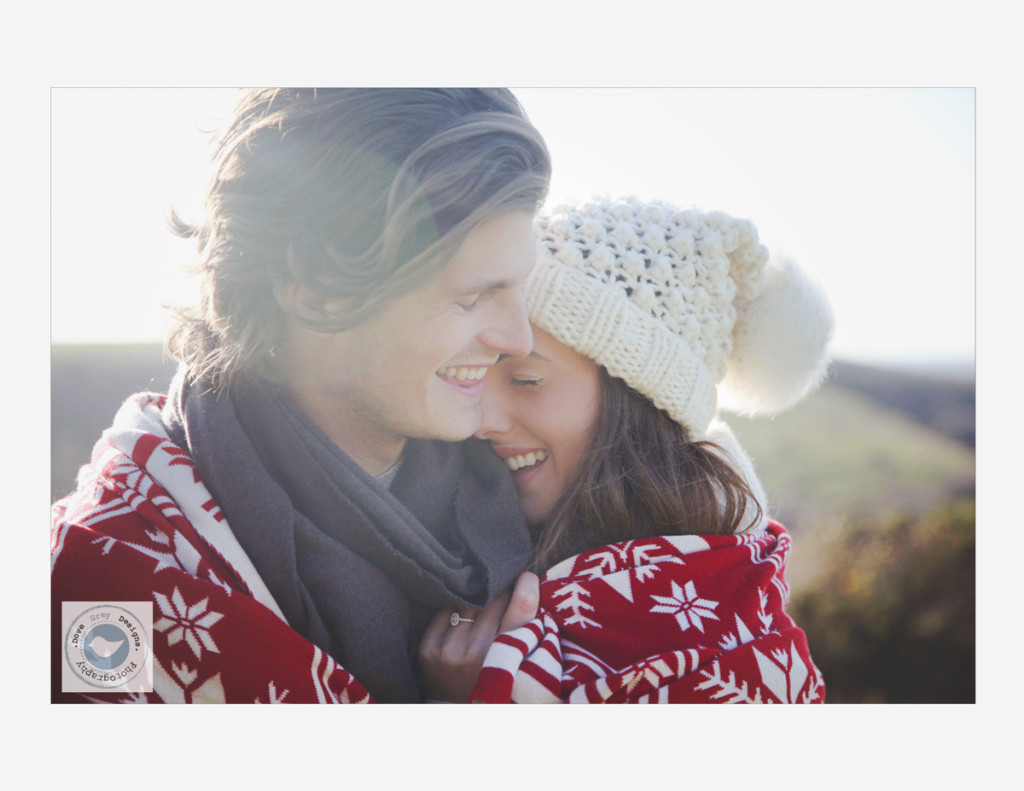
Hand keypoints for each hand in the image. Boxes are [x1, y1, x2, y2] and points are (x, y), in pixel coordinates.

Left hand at [419, 571, 538, 702]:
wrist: (455, 710)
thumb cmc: (493, 679)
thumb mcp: (518, 663)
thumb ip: (527, 629)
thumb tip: (529, 585)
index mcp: (506, 659)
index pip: (520, 612)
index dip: (525, 589)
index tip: (527, 576)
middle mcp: (476, 655)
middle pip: (491, 603)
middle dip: (499, 592)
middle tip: (502, 587)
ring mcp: (449, 652)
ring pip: (466, 604)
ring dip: (475, 598)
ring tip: (481, 598)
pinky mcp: (428, 650)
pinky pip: (444, 612)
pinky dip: (453, 609)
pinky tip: (460, 613)